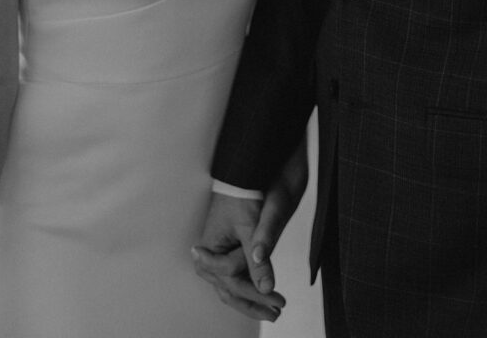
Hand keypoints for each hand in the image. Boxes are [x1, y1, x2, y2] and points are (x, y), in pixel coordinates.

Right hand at [193, 140, 307, 321]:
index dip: (255, 293)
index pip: (231, 280)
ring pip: (231, 283)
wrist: (244, 171)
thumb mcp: (253, 228)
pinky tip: (262, 291)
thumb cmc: (243, 194)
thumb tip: (266, 289)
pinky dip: (249, 283)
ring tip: (273, 310)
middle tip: (276, 314)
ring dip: (251, 297)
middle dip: (251, 302)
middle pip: (228, 287)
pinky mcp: (227, 245)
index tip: (276, 301)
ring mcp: (218, 249)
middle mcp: (210, 252)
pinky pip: (235, 272)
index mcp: (210, 248)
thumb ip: (258, 259)